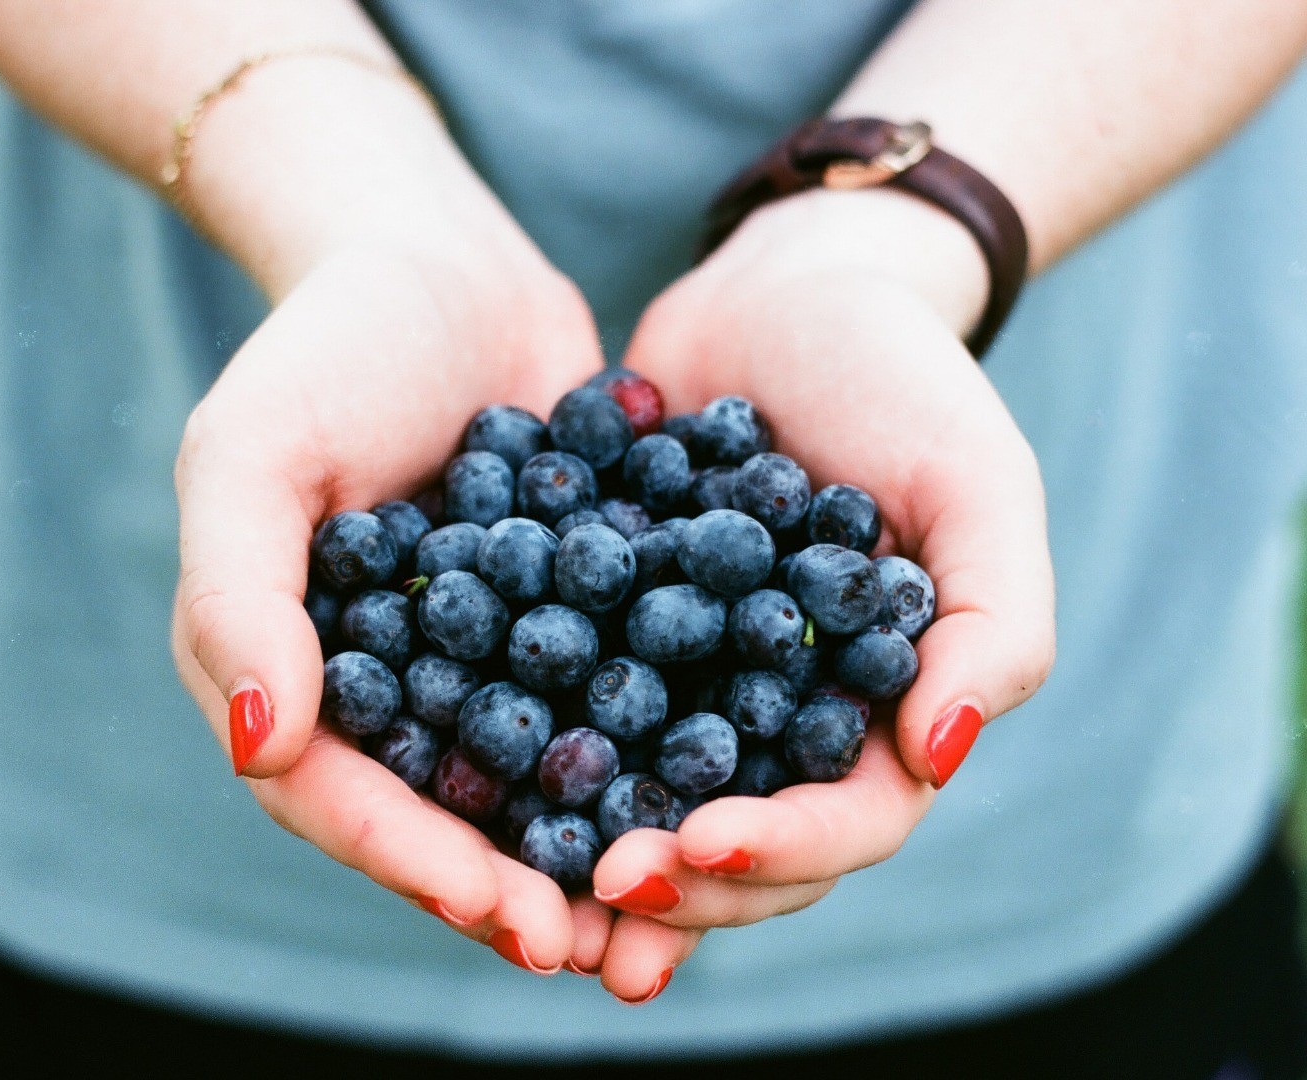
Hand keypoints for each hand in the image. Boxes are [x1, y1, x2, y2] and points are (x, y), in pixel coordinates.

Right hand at [171, 223, 610, 973]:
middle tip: (597, 950)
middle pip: (448, 811)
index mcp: (301, 670)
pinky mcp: (573, 613)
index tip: (509, 918)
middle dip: (518, 885)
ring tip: (671, 901)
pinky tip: (730, 782)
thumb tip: (262, 749)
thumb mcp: (252, 454)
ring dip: (596, 843)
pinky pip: (610, 691)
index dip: (420, 865)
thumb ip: (237, 599)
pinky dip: (657, 743)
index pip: (345, 798)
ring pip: (536, 774)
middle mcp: (393, 683)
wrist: (439, 262)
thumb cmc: (326, 347)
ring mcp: (489, 652)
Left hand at [572, 188, 1055, 1000]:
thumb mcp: (976, 483)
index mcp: (880, 707)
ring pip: (652, 800)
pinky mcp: (612, 635)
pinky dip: (533, 759)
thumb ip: (993, 622)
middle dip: (680, 881)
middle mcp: (785, 715)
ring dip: (600, 858)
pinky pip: (572, 710)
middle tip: (605, 887)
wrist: (782, 292)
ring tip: (536, 897)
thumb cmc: (899, 378)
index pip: (848, 819)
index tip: (700, 844)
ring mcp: (694, 682)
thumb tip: (940, 756)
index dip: (782, 849)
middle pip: (743, 841)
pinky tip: (473, 791)